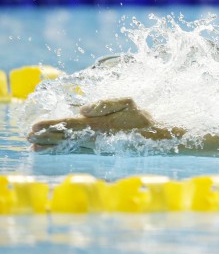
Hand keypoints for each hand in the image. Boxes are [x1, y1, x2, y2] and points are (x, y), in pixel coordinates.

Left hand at [28, 98, 154, 150]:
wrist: (155, 138)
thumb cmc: (142, 119)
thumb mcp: (128, 102)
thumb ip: (105, 104)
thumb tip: (82, 109)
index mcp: (99, 124)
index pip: (70, 124)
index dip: (52, 124)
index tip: (35, 125)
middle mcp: (95, 136)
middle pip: (65, 135)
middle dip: (46, 135)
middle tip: (28, 135)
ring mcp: (97, 144)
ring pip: (68, 144)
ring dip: (51, 144)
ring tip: (35, 145)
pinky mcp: (100, 149)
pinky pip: (77, 150)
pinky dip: (63, 150)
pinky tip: (53, 150)